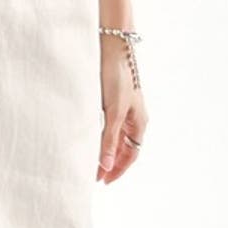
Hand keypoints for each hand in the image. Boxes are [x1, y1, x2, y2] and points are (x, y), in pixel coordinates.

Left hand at [97, 30, 147, 183]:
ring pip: (115, 136)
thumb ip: (108, 138)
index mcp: (139, 122)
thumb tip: (105, 166)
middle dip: (110, 162)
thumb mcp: (112, 111)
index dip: (117, 170)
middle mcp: (133, 117)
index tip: (103, 181)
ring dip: (104, 148)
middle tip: (93, 175)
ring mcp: (124, 107)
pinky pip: (108, 123)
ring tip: (89, 159)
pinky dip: (100, 133)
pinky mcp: (112, 97)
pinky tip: (88, 136)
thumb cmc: (116, 76)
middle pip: (123, 147)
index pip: (129, 155)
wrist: (113, 46)